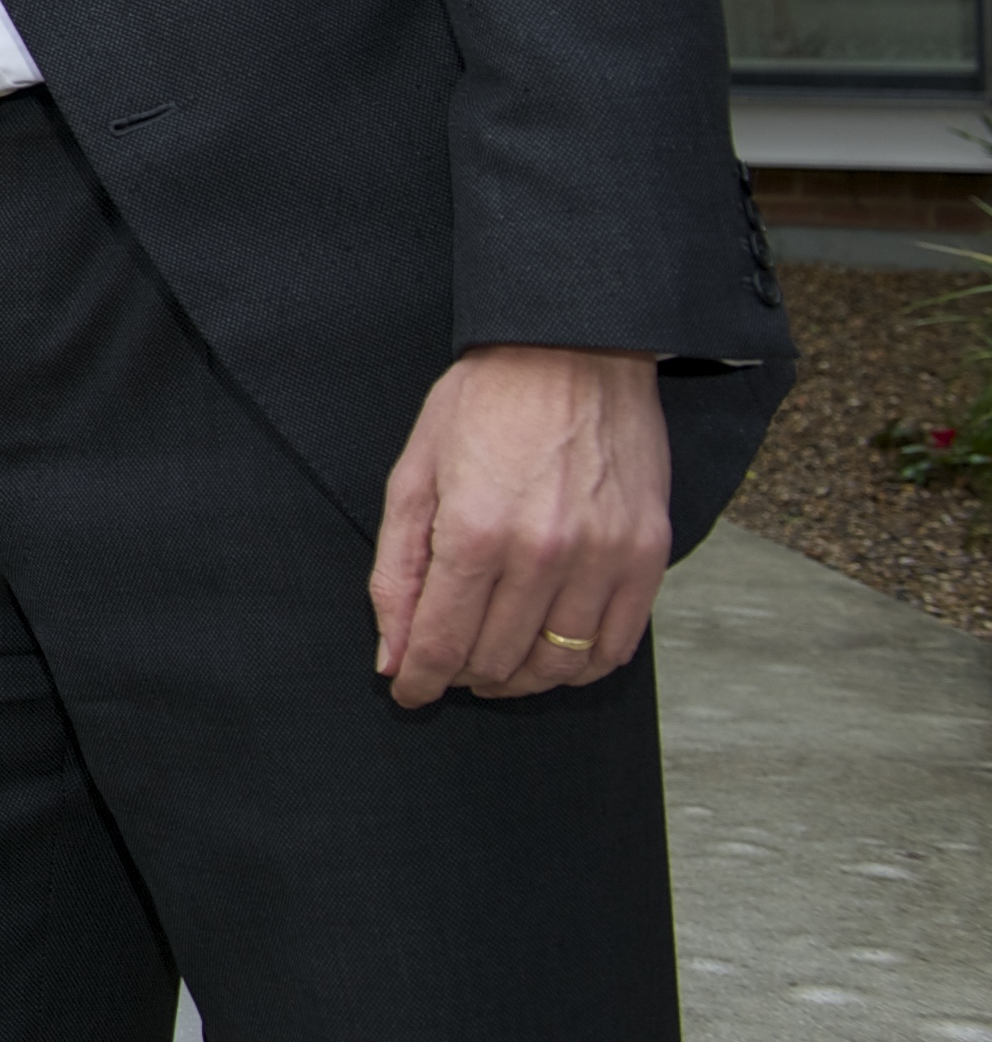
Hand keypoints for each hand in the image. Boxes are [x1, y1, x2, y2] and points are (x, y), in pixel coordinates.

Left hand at [367, 343, 668, 708]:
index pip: (443, 643)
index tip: (409, 690)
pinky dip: (580, 668)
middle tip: (448, 664)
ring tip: (494, 665)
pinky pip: (616, 647)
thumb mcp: (415, 475)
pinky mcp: (648, 557)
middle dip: (462, 675)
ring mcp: (604, 558)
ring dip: (518, 679)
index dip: (419, 680)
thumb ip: (398, 571)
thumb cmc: (484, 403)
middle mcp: (544, 554)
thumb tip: (393, 653)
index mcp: (475, 532)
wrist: (572, 351)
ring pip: (557, 666)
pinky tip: (553, 656)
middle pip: (497, 660)